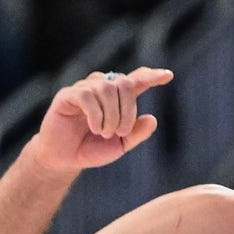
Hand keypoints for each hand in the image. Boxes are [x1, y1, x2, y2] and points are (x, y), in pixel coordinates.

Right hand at [31, 67, 174, 171]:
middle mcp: (102, 88)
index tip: (168, 75)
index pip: (136, 80)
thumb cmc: (92, 149)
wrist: (65, 159)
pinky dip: (96, 114)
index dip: (151, 76)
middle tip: (121, 132)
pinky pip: (87, 95)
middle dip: (128, 109)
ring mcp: (84, 89)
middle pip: (125, 83)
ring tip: (105, 133)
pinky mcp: (67, 95)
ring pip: (107, 87)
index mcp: (118, 98)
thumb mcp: (120, 145)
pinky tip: (95, 128)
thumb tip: (152, 119)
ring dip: (111, 114)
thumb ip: (136, 133)